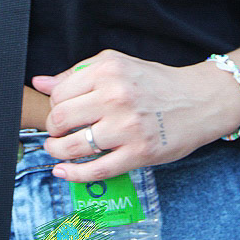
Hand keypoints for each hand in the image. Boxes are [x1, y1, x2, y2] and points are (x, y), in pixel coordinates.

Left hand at [31, 49, 239, 183]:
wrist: (198, 101)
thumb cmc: (155, 83)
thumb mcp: (117, 65)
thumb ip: (77, 73)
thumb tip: (40, 82)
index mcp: (108, 70)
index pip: (60, 93)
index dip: (53, 106)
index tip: (59, 112)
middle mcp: (116, 96)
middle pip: (62, 119)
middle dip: (52, 130)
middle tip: (57, 132)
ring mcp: (127, 127)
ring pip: (74, 146)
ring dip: (57, 152)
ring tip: (57, 150)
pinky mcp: (139, 153)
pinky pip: (97, 170)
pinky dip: (74, 174)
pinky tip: (64, 171)